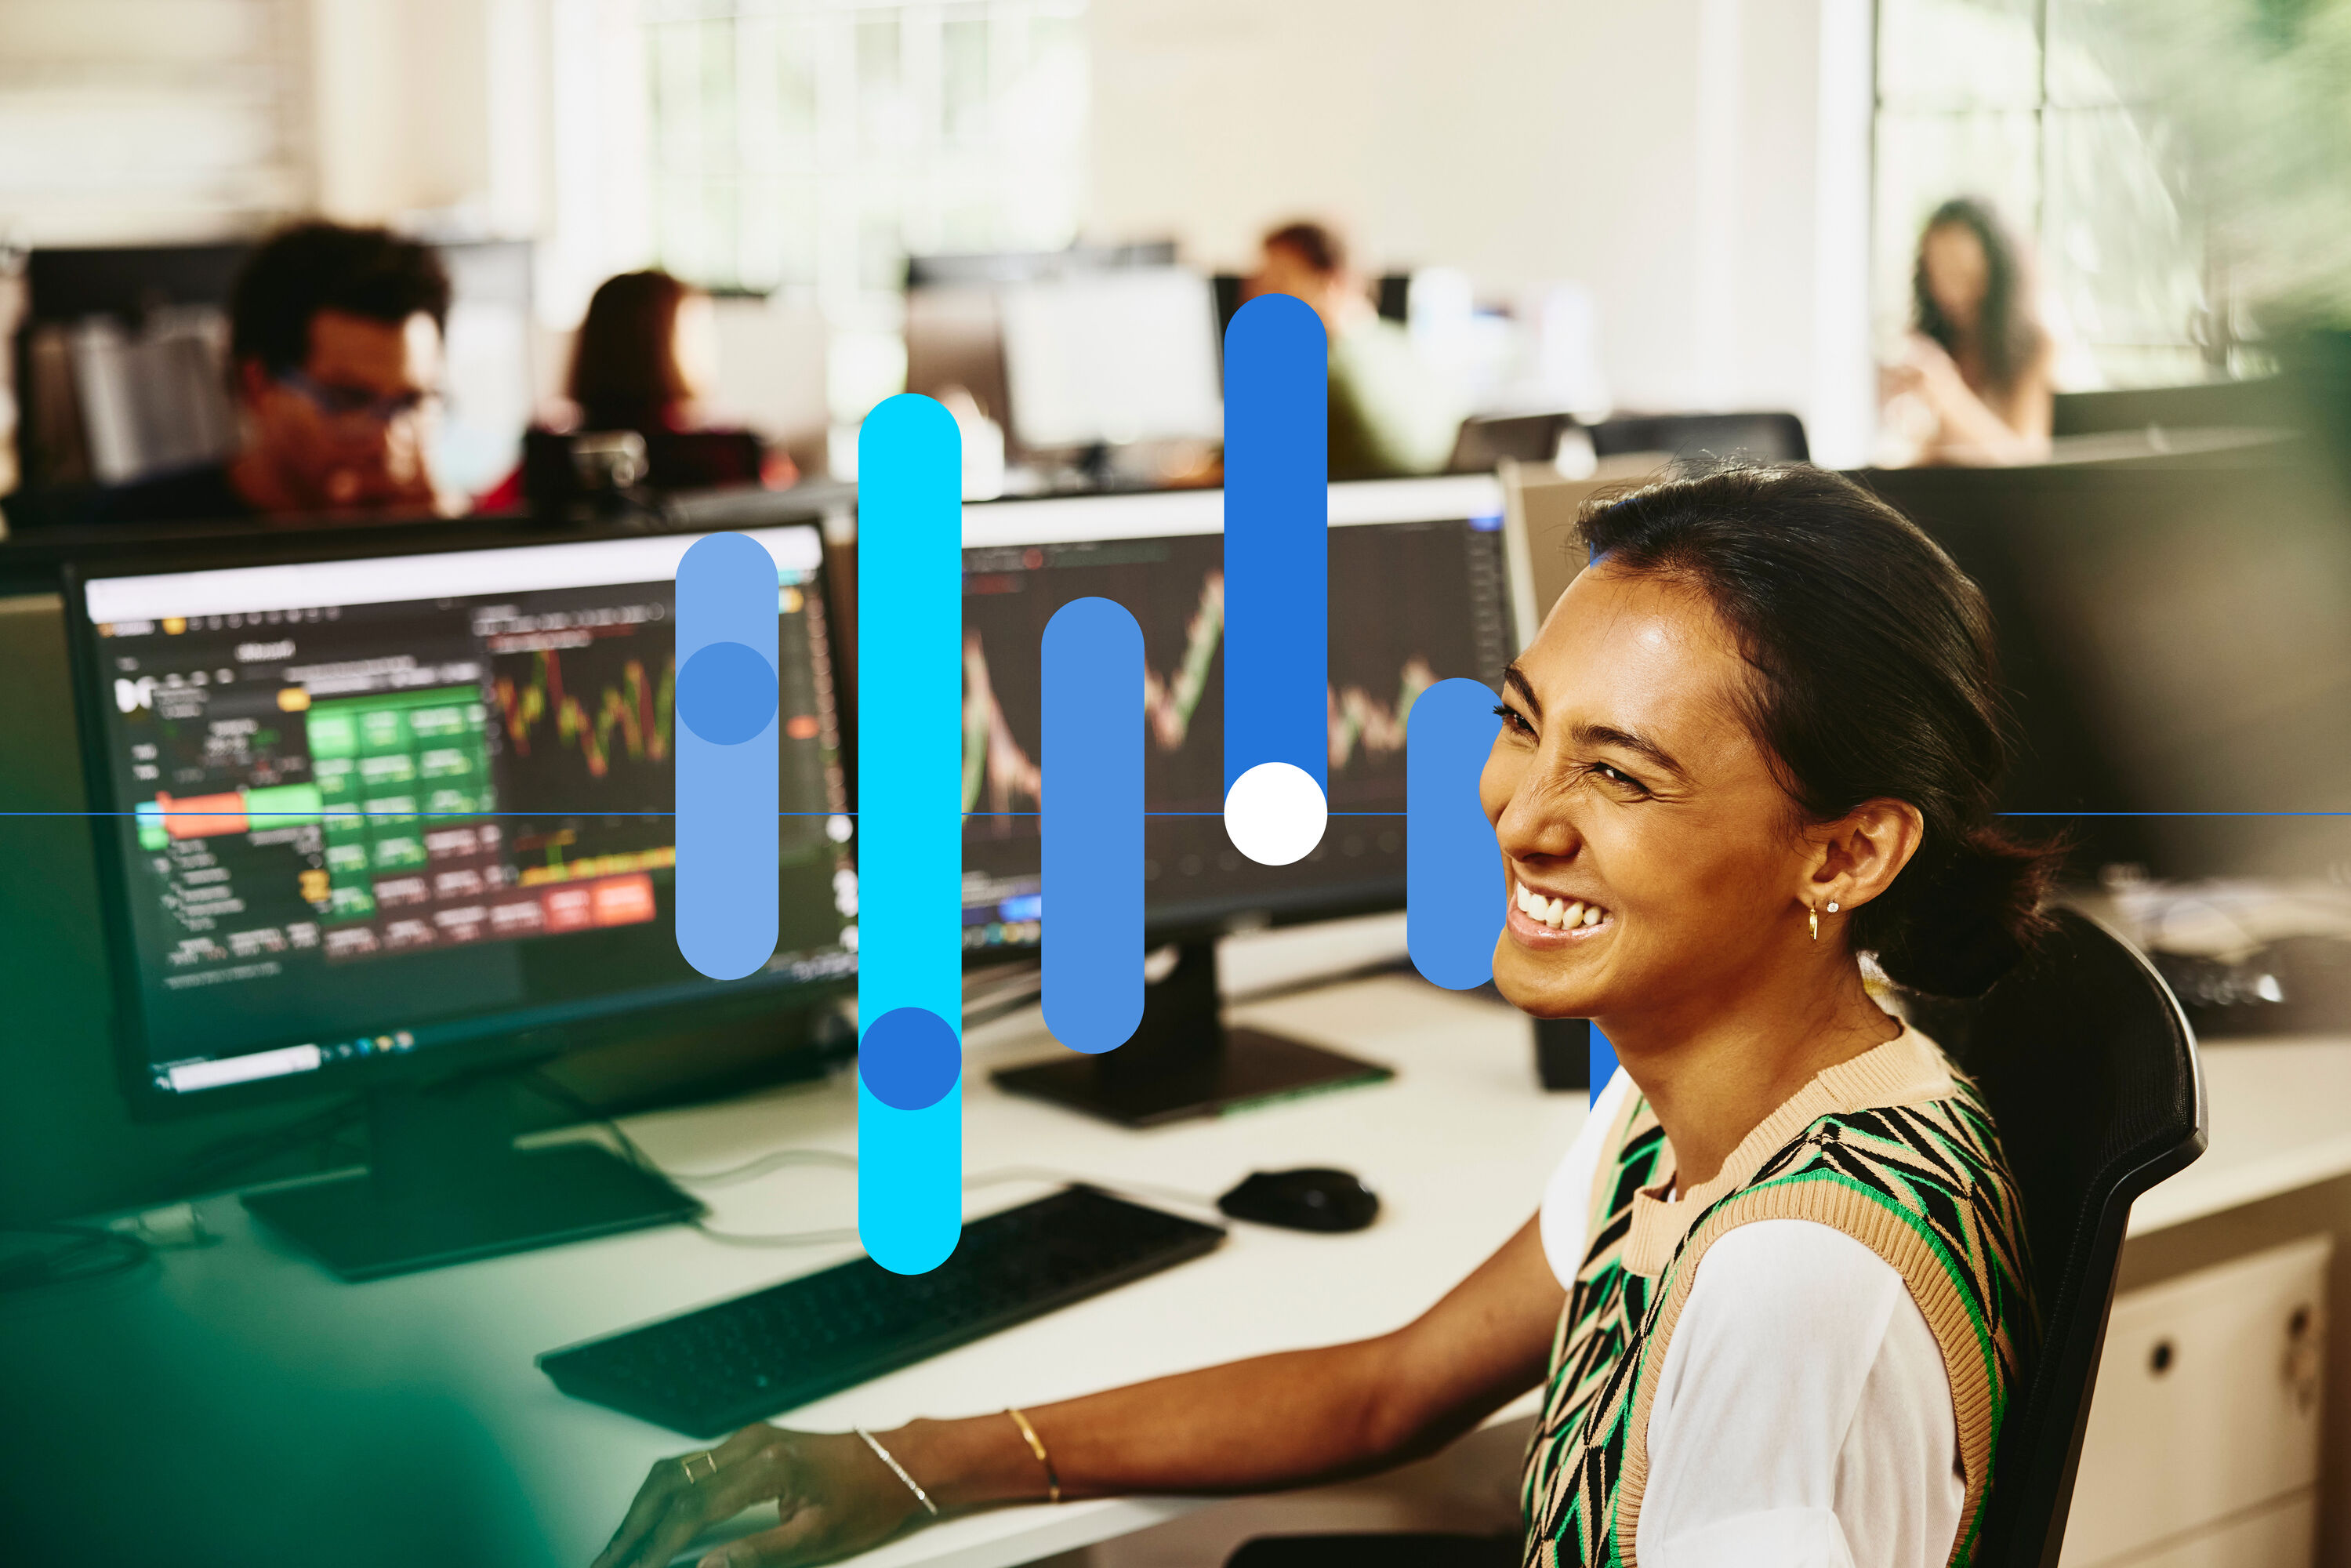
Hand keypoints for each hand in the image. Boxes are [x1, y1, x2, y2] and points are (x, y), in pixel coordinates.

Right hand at [593, 1425, 925, 1567]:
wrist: (897, 1463)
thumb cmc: (867, 1499)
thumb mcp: (818, 1539)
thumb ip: (759, 1555)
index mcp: (769, 1465)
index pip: (692, 1509)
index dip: (655, 1547)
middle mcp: (750, 1443)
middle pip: (669, 1484)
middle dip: (631, 1530)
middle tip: (604, 1566)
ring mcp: (746, 1439)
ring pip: (672, 1471)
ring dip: (639, 1512)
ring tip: (616, 1552)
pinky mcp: (746, 1444)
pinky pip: (689, 1467)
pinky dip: (660, 1498)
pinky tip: (645, 1524)